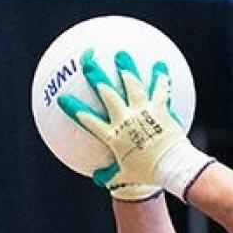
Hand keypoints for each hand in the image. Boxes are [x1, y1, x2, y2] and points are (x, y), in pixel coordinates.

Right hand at [58, 51, 187, 199]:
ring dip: (126, 68)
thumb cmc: (148, 174)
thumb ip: (110, 175)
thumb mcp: (125, 177)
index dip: (74, 108)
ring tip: (121, 55)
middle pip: (107, 93)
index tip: (62, 98)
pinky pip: (160, 89)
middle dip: (96, 75)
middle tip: (88, 62)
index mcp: (114, 136)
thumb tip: (97, 178)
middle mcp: (126, 120)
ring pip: (132, 84)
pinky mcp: (160, 109)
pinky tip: (161, 65)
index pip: (88, 120)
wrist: (171, 168)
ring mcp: (143, 112)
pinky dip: (161, 77)